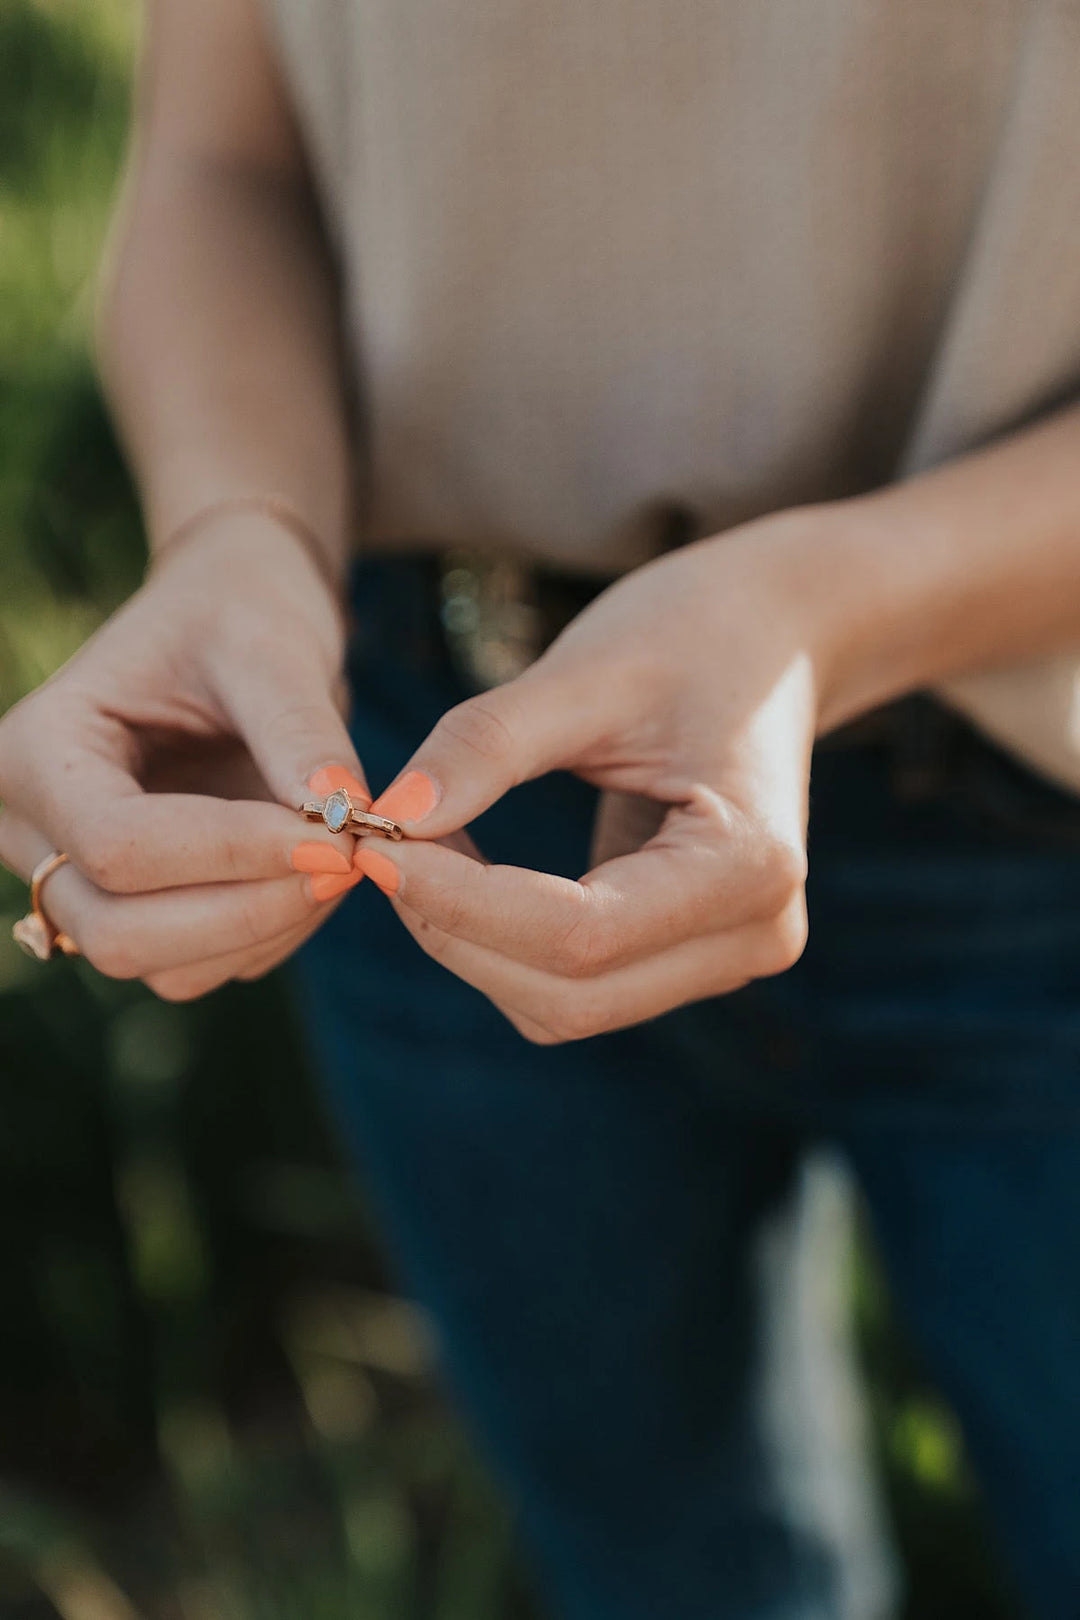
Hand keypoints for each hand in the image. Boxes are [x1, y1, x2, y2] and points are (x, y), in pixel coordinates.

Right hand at [0, 514, 367, 998]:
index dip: (233, 852)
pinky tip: (317, 870)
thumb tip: (346, 818)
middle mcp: (34, 830)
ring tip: (343, 855)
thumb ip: (300, 732)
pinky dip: (271, 934)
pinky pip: (203, 965)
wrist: (234, 621)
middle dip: (249, 910)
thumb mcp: (271, 647)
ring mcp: (78, 883)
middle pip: (121, 933)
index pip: (119, 844)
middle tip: (348, 860)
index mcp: (38, 751)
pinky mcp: (136, 913)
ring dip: (268, 928)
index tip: (339, 835)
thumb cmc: (239, 611)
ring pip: (164, 967)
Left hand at [353, 509, 859, 1042]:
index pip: (579, 934)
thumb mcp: (587, 670)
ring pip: (563, 1006)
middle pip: (568, 993)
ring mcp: (726, 957)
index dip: (461, 902)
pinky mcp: (687, 957)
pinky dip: (499, 944)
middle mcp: (754, 934)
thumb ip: (487, 744)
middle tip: (382, 841)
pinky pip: (573, 988)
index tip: (373, 841)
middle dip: (455, 930)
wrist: (775, 638)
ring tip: (423, 844)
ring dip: (470, 943)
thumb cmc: (693, 633)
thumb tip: (391, 815)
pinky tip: (468, 869)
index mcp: (751, 863)